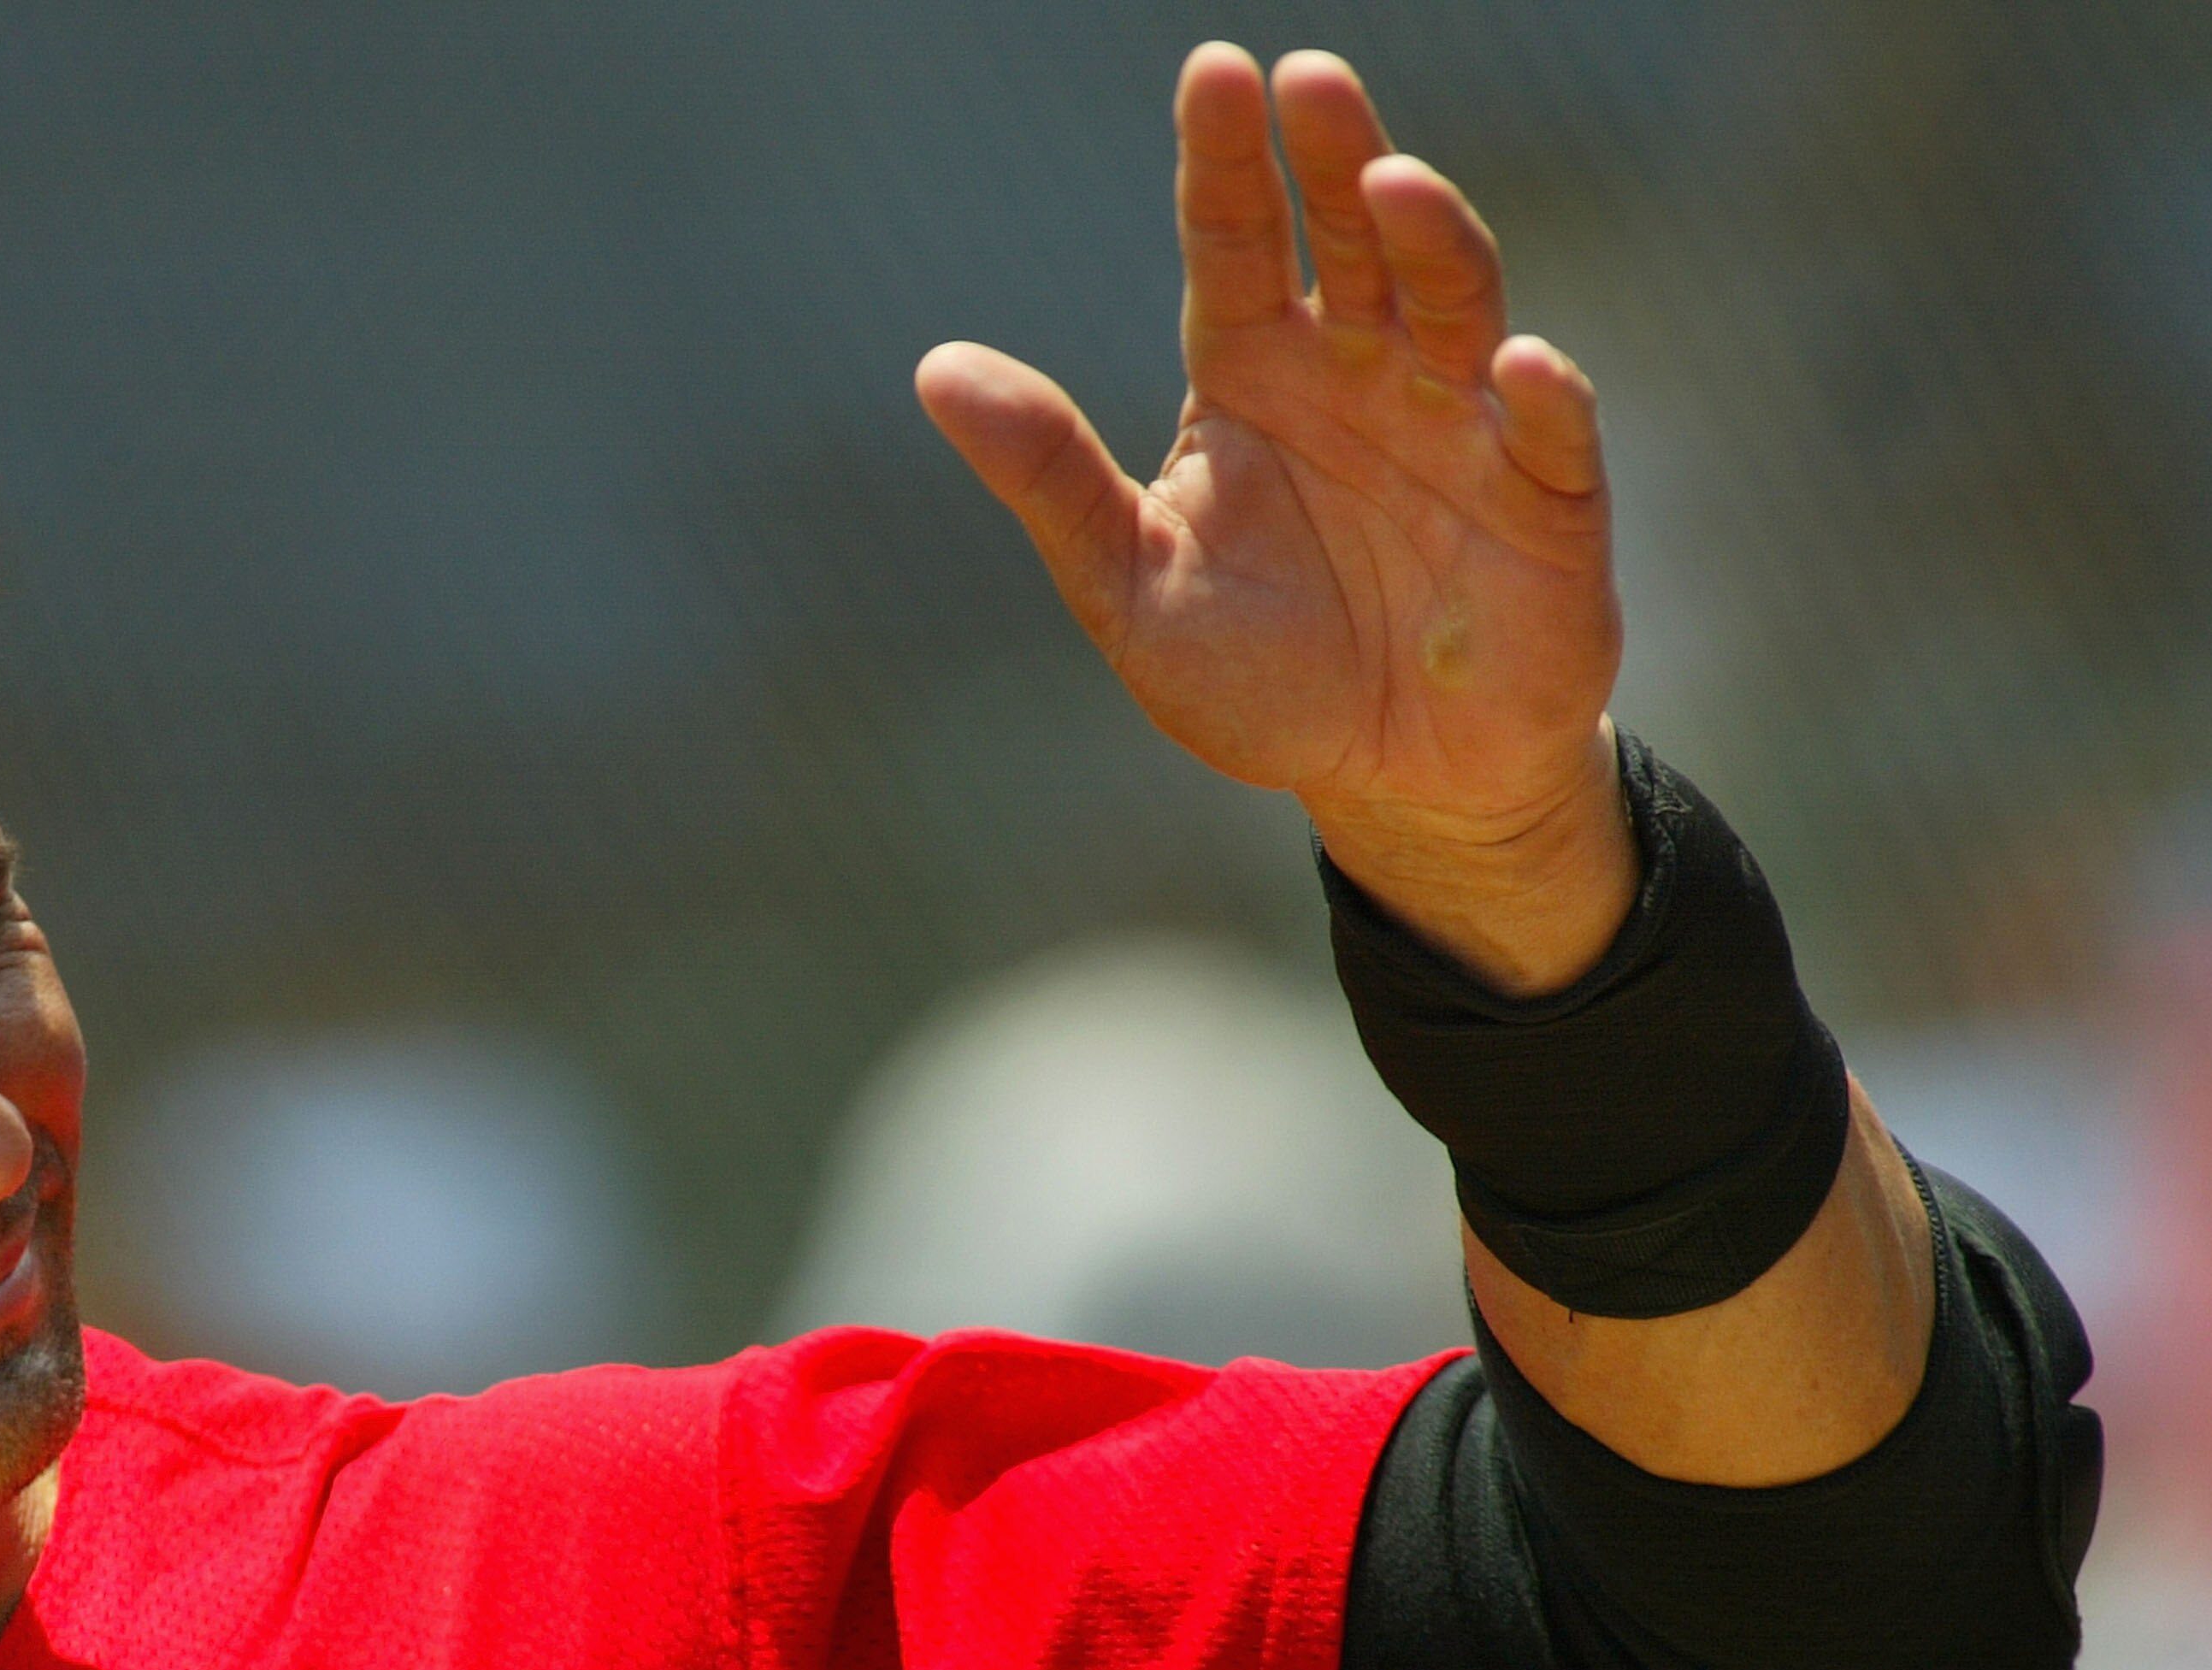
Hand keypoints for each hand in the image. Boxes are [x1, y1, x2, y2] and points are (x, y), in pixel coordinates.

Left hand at [920, 45, 1628, 994]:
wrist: (1387, 782)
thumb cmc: (1257, 677)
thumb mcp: (1128, 587)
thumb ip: (1049, 477)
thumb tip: (935, 368)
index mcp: (1255, 377)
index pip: (1233, 244)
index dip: (1224, 162)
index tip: (1213, 71)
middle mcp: (1363, 373)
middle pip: (1350, 240)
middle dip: (1334, 156)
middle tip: (1306, 79)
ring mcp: (1463, 424)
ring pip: (1455, 302)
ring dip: (1429, 241)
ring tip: (1388, 184)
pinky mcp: (1546, 502)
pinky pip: (1551, 434)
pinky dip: (1542, 397)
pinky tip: (1520, 366)